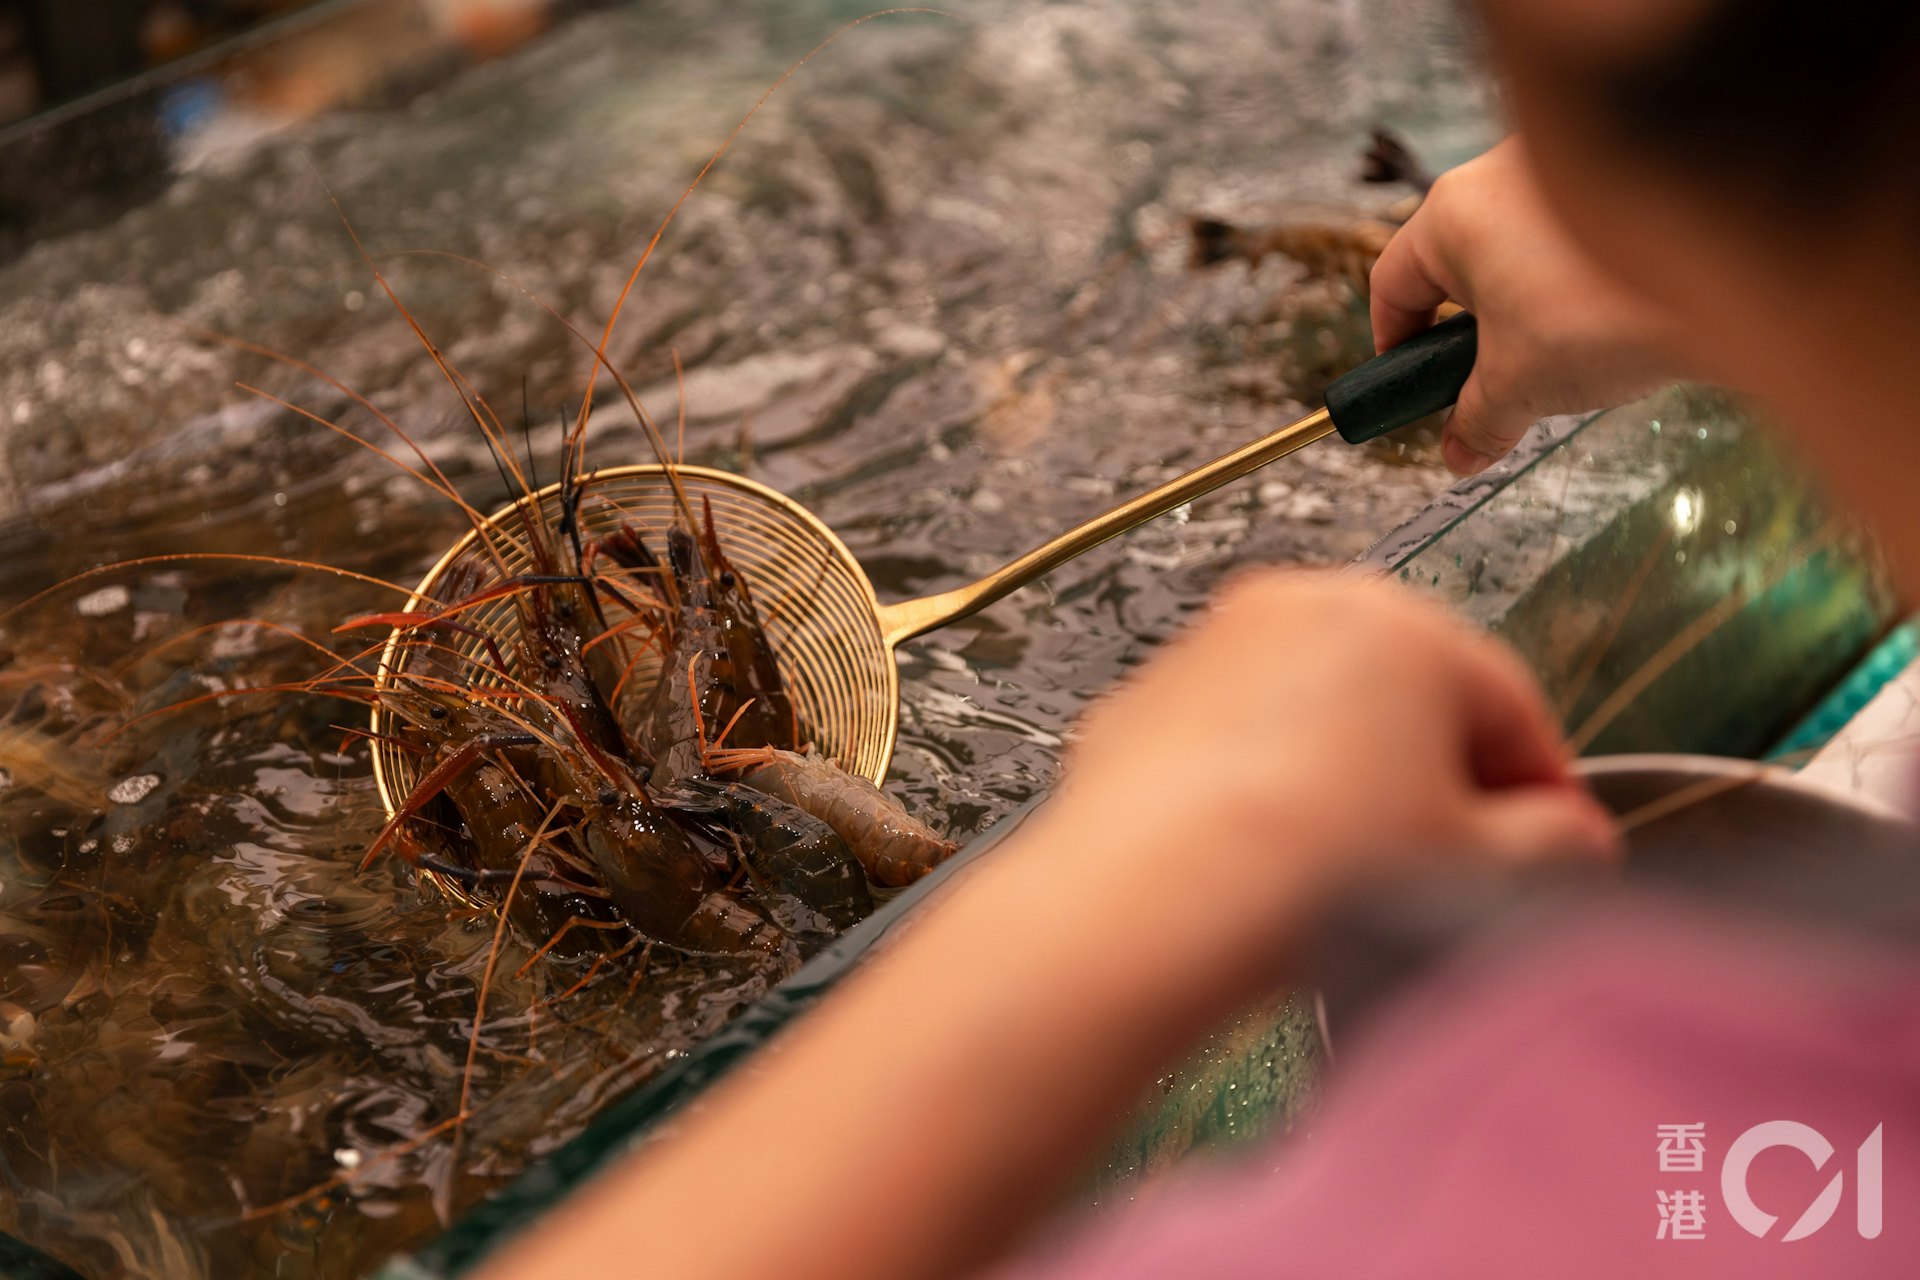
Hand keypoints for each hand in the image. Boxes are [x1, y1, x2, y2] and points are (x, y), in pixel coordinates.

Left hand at [1043, 570, 1618, 993]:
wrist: (1140, 906)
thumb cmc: (1317, 876)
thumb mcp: (1476, 873)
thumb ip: (1554, 846)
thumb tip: (1574, 838)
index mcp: (1404, 626)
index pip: (1510, 704)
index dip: (1545, 788)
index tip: (1556, 849)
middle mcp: (1301, 607)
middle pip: (1410, 695)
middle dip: (1440, 776)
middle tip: (1453, 867)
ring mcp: (1210, 646)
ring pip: (1316, 712)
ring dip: (1348, 777)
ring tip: (1348, 875)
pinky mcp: (1142, 699)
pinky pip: (1232, 739)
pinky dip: (1260, 786)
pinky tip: (1263, 865)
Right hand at [1371, 138, 1680, 474]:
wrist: (1738, 271)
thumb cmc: (1605, 311)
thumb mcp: (1519, 384)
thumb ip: (1479, 421)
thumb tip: (1461, 452)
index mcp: (1452, 214)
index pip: (1393, 284)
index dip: (1395, 347)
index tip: (1412, 387)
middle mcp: (1501, 174)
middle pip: (1460, 266)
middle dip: (1471, 335)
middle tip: (1491, 389)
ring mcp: (1567, 170)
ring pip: (1523, 252)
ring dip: (1528, 311)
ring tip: (1564, 364)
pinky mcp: (1629, 180)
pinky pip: (1579, 242)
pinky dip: (1581, 287)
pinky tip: (1613, 328)